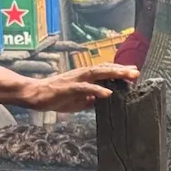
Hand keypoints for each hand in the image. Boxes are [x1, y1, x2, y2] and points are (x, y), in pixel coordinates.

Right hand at [21, 63, 139, 111]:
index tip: (134, 72)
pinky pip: (84, 88)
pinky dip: (97, 89)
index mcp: (84, 77)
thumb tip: (105, 100)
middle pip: (104, 69)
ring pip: (97, 73)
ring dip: (113, 74)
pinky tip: (108, 92)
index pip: (105, 71)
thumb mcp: (79, 100)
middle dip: (121, 70)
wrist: (34, 95)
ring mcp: (75, 80)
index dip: (119, 71)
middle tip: (136, 72)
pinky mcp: (68, 87)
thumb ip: (92, 99)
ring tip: (127, 76)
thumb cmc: (56, 97)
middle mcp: (81, 75)